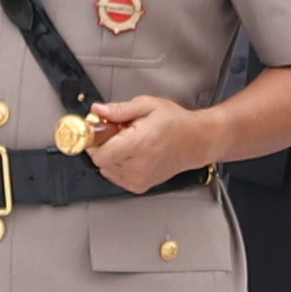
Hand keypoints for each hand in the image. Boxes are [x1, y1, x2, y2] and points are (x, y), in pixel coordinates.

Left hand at [82, 92, 209, 192]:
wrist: (195, 141)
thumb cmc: (175, 123)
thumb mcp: (147, 105)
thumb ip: (119, 110)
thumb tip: (98, 110)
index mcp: (139, 144)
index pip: (99, 154)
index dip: (94, 141)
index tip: (98, 131)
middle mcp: (138, 166)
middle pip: (101, 161)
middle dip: (105, 145)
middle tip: (120, 133)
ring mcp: (139, 179)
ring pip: (106, 169)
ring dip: (112, 156)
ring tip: (130, 143)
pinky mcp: (139, 186)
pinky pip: (115, 176)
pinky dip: (119, 165)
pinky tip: (133, 154)